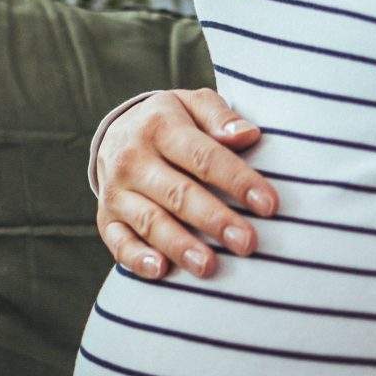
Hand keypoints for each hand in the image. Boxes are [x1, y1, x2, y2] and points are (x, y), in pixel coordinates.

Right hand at [95, 88, 274, 280]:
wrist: (116, 133)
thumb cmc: (171, 123)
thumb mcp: (192, 105)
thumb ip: (219, 117)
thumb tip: (248, 135)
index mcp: (158, 126)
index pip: (202, 156)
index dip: (237, 180)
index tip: (269, 205)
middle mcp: (132, 159)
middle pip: (177, 193)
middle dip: (213, 219)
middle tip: (247, 243)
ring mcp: (115, 191)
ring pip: (150, 221)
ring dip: (180, 245)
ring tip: (209, 266)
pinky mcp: (106, 218)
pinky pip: (117, 241)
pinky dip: (136, 257)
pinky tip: (161, 270)